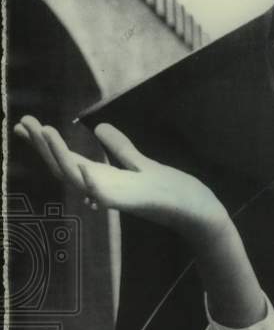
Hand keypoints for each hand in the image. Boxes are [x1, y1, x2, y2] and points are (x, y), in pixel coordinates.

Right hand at [14, 116, 228, 243]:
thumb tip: (99, 126)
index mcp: (103, 177)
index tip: (25, 123)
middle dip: (42, 146)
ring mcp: (114, 196)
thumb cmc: (168, 190)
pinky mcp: (130, 203)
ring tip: (45, 132)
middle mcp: (102, 187)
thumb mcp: (140, 162)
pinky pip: (105, 197)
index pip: (67, 158)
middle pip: (63, 167)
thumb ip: (120, 148)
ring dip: (59, 156)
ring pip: (77, 178)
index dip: (46, 142)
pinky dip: (92, 186)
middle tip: (23, 121)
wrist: (194, 208)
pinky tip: (81, 169)